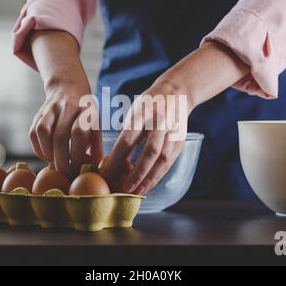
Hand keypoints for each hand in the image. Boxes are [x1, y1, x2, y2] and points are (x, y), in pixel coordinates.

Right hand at [30, 82, 102, 176]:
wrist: (68, 86)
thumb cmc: (85, 113)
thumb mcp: (96, 123)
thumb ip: (97, 144)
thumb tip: (97, 166)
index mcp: (86, 110)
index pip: (79, 133)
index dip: (78, 154)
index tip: (80, 168)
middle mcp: (68, 107)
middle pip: (60, 136)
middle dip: (62, 160)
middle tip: (66, 173)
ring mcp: (51, 109)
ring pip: (43, 132)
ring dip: (48, 153)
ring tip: (56, 163)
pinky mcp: (38, 114)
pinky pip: (33, 133)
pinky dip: (39, 149)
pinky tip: (47, 156)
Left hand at [100, 41, 248, 194]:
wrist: (177, 92)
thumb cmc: (148, 105)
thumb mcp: (133, 112)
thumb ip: (126, 135)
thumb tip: (112, 161)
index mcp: (142, 113)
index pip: (128, 139)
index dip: (116, 159)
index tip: (105, 173)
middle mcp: (159, 122)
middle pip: (150, 152)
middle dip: (137, 173)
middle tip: (125, 188)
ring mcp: (173, 132)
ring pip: (163, 159)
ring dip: (150, 178)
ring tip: (137, 192)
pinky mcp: (180, 140)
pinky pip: (169, 162)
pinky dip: (158, 175)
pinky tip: (148, 185)